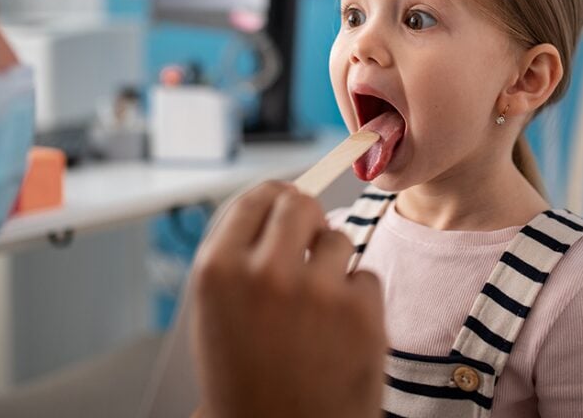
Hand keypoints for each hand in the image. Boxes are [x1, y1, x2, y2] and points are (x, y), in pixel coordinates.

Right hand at [190, 181, 385, 417]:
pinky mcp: (360, 312)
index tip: (286, 202)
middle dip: (307, 218)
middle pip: (299, 205)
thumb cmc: (245, 384)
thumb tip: (275, 202)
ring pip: (337, 239)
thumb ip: (239, 258)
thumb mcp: (216, 315)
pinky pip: (366, 276)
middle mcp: (264, 273)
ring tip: (318, 309)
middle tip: (309, 241)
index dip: (275, 198)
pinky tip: (339, 333)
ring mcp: (316, 291)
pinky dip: (359, 299)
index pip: (255, 199)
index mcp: (217, 271)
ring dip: (332, 264)